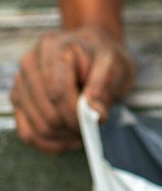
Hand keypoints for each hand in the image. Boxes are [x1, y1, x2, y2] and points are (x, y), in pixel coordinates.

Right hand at [10, 25, 133, 151]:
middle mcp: (30, 64)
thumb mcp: (113, 66)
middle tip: (91, 130)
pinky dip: (50, 143)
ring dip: (62, 136)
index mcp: (53, 48)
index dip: (74, 112)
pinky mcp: (19, 101)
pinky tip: (69, 140)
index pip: (56, 89)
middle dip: (71, 126)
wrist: (92, 54)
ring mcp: (20, 83)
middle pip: (46, 110)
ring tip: (83, 132)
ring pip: (37, 126)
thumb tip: (95, 114)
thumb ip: (103, 88)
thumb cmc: (102, 58)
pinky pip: (28, 133)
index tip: (93, 124)